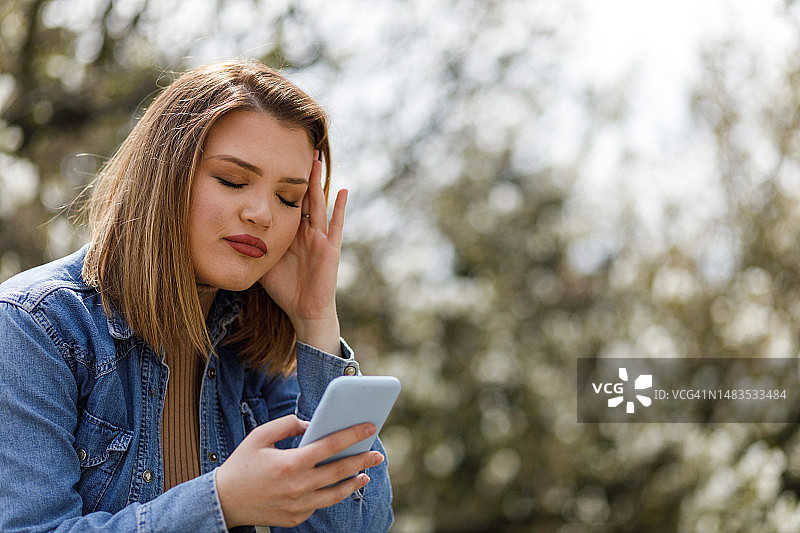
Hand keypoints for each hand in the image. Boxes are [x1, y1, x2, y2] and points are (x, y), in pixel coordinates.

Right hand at [215, 415, 383, 528]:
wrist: (223, 501)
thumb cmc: (242, 464)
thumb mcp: (260, 436)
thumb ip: (288, 425)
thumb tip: (312, 424)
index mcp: (291, 463)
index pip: (331, 446)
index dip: (353, 435)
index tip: (369, 427)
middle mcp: (298, 486)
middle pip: (340, 471)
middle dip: (362, 460)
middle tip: (377, 454)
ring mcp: (298, 506)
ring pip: (335, 494)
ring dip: (354, 483)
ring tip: (365, 474)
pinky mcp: (296, 518)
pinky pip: (319, 504)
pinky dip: (331, 494)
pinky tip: (340, 486)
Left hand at [259, 152, 346, 353]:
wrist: (303, 310)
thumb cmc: (283, 288)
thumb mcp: (262, 260)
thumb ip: (251, 244)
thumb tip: (226, 230)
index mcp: (290, 232)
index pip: (286, 201)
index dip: (283, 182)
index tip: (275, 160)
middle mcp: (306, 231)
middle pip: (303, 196)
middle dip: (301, 174)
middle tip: (299, 148)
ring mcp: (319, 238)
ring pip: (318, 204)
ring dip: (318, 182)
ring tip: (317, 160)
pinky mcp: (330, 248)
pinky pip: (335, 225)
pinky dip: (340, 208)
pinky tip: (343, 191)